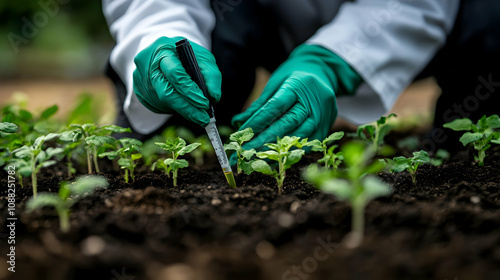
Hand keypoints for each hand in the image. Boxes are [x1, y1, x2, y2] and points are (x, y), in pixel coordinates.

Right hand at [133, 37, 221, 126]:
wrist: (164, 53)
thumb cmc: (185, 56)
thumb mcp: (202, 58)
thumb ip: (211, 75)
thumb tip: (214, 97)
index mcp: (164, 50)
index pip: (176, 74)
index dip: (191, 91)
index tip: (205, 104)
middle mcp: (148, 65)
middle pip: (167, 92)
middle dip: (187, 108)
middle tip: (203, 118)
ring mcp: (141, 79)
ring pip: (163, 102)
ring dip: (183, 111)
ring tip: (198, 116)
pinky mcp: (141, 91)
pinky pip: (159, 105)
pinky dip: (175, 108)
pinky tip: (184, 107)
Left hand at [231, 44, 360, 149]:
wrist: (322, 72)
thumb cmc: (294, 77)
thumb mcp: (275, 83)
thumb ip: (259, 105)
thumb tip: (238, 123)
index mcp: (298, 86)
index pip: (275, 107)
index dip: (258, 122)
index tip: (242, 134)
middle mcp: (314, 102)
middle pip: (287, 124)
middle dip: (264, 141)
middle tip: (246, 152)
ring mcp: (323, 116)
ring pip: (298, 138)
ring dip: (276, 151)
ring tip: (257, 159)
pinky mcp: (326, 128)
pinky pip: (307, 145)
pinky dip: (289, 153)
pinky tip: (274, 159)